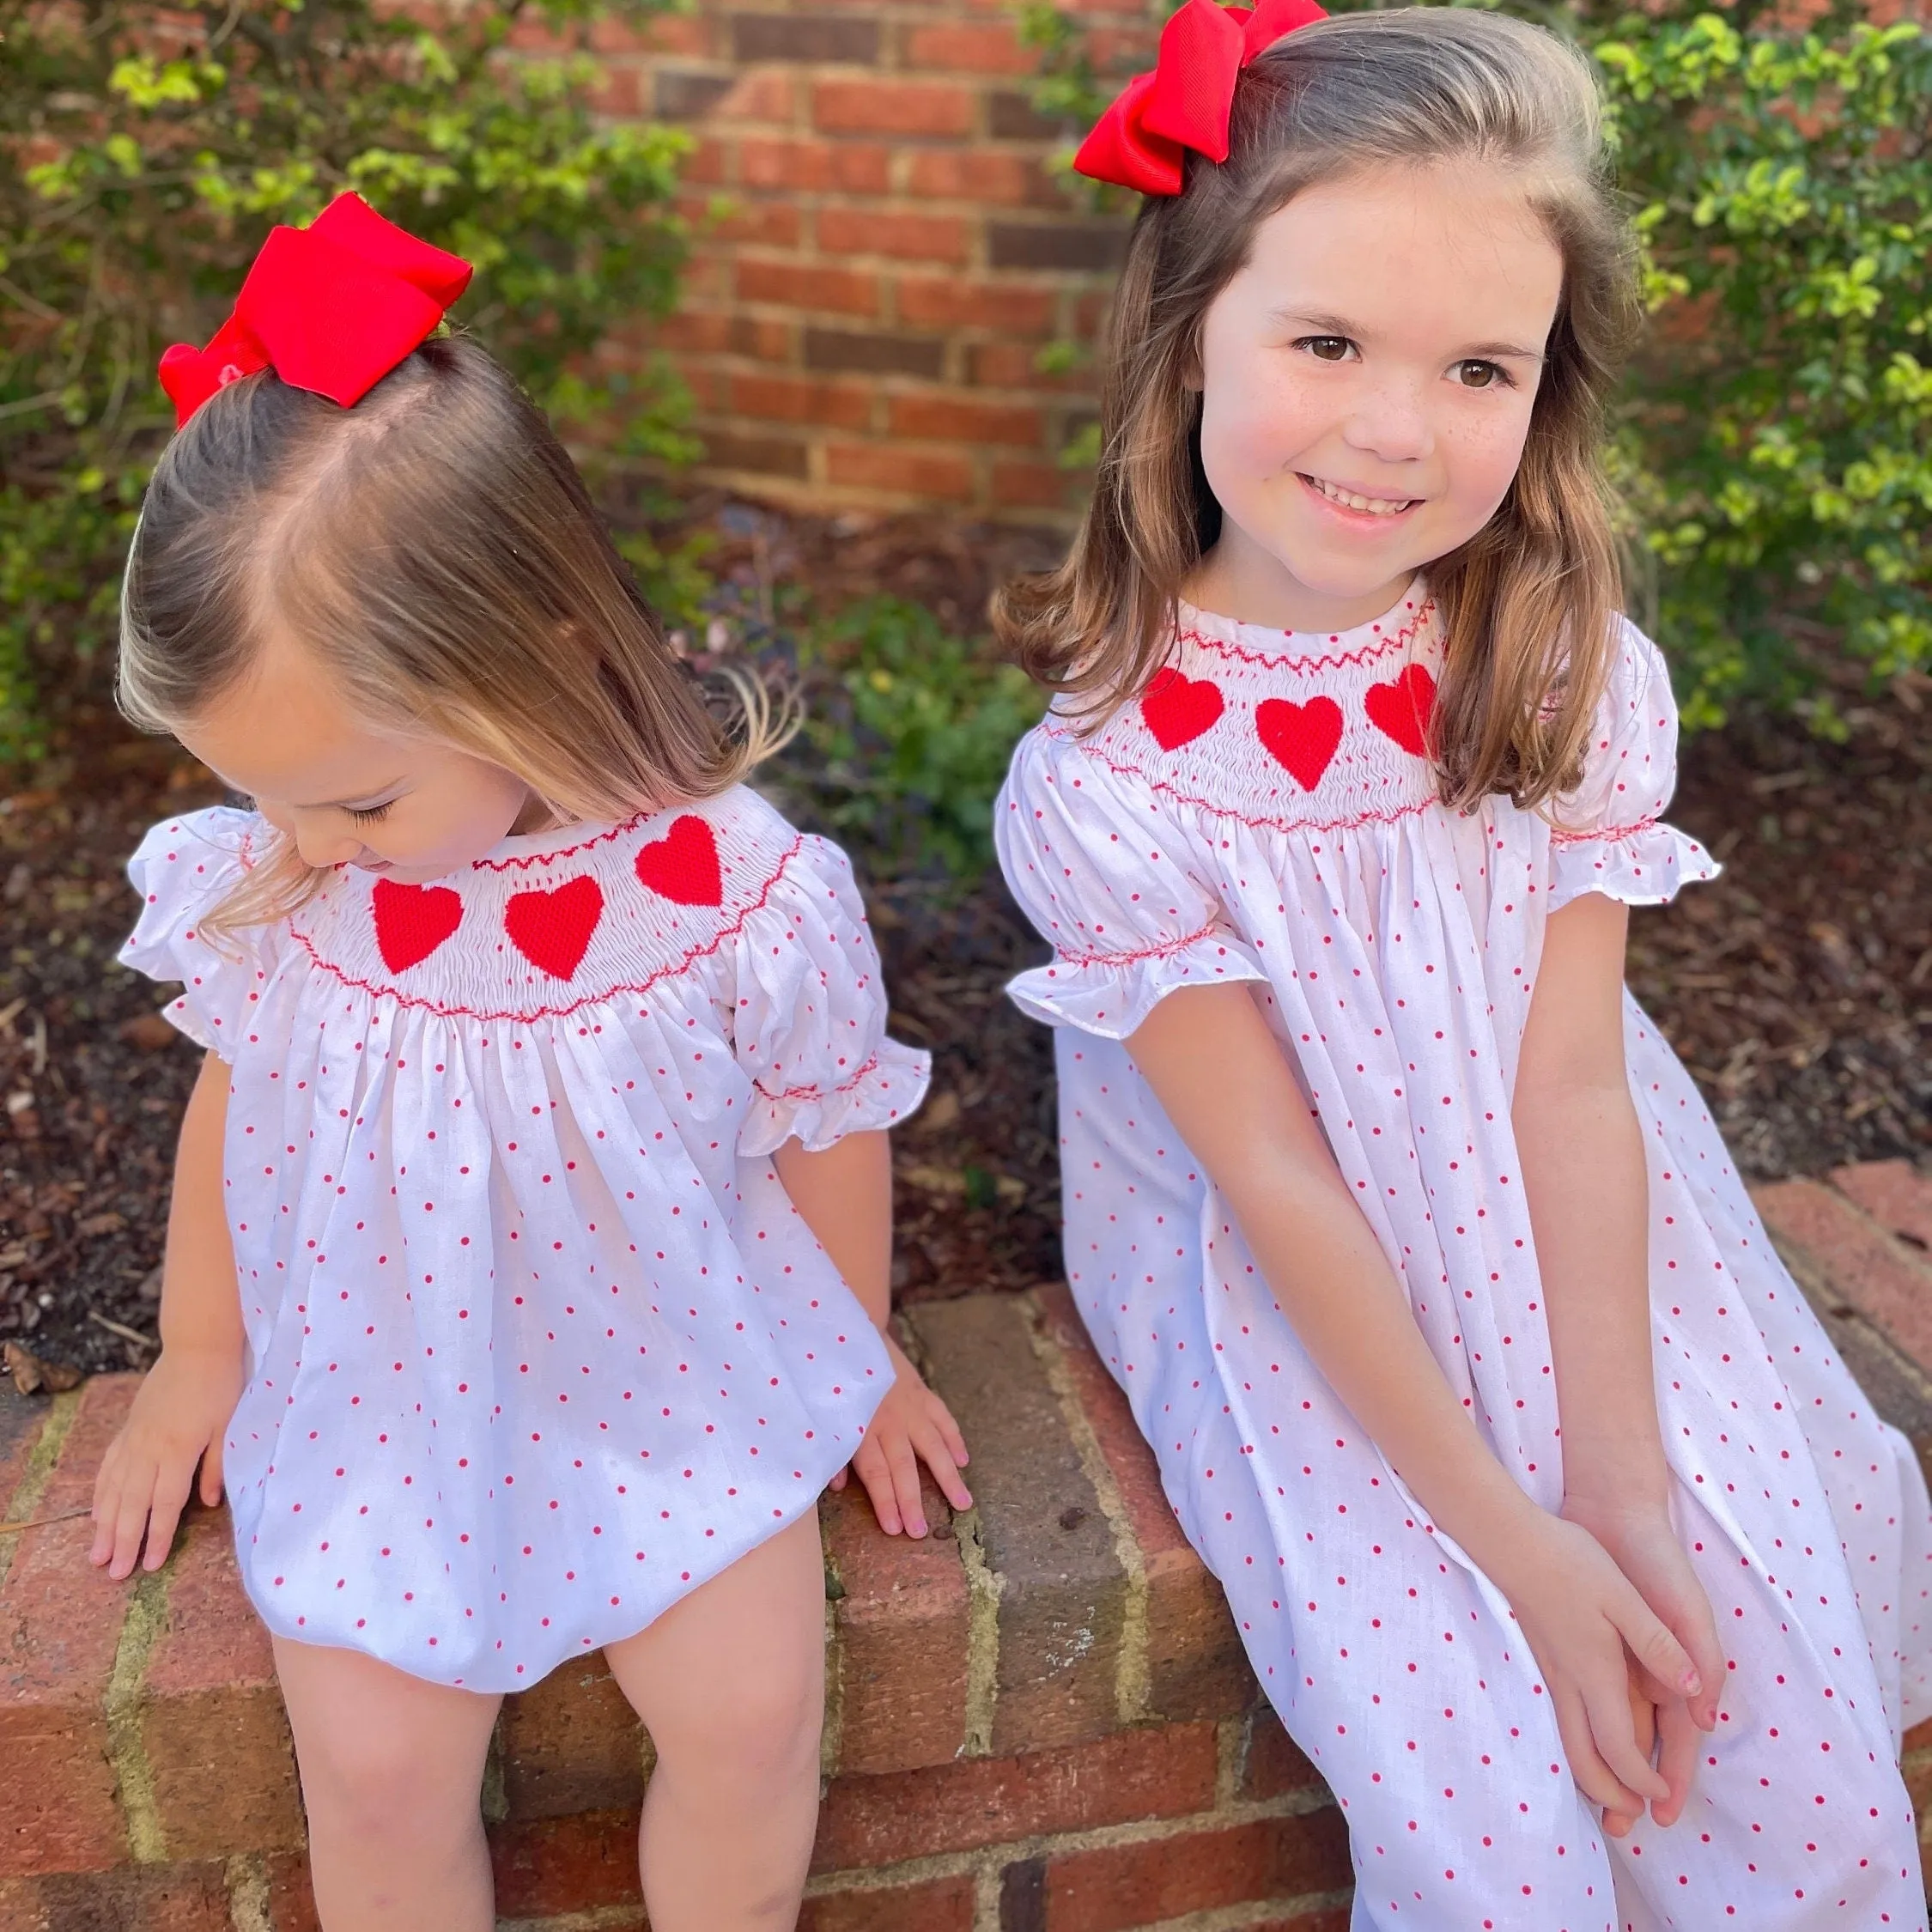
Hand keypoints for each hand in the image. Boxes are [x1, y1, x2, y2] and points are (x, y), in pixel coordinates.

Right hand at [89, 1342, 242, 1580]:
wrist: (197, 1347)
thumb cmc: (221, 1385)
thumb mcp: (229, 1425)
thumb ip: (216, 1465)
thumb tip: (210, 1504)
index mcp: (178, 1449)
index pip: (166, 1503)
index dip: (158, 1536)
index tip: (150, 1565)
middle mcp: (149, 1448)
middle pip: (133, 1504)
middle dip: (124, 1541)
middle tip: (114, 1574)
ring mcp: (134, 1438)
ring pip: (114, 1490)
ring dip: (105, 1525)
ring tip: (97, 1555)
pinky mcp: (128, 1429)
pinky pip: (109, 1467)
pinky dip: (101, 1493)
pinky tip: (96, 1513)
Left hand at [830, 1334, 970, 1537]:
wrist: (852, 1330)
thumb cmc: (834, 1379)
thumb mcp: (825, 1413)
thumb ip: (833, 1449)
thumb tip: (838, 1486)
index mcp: (861, 1428)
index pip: (875, 1472)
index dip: (885, 1501)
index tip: (894, 1529)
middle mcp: (888, 1420)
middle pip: (903, 1467)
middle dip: (912, 1500)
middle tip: (921, 1531)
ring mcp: (909, 1405)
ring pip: (932, 1446)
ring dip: (947, 1476)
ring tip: (962, 1503)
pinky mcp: (921, 1390)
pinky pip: (942, 1416)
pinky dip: (954, 1437)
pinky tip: (963, 1459)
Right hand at [1491, 1510, 1704, 1823]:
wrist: (1510, 1540)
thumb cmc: (1570, 1562)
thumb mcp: (1623, 1598)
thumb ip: (1659, 1646)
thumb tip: (1694, 1692)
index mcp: (1596, 1673)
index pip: (1619, 1748)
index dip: (1641, 1780)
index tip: (1661, 1796)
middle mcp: (1570, 1683)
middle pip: (1585, 1759)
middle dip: (1610, 1794)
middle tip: (1632, 1813)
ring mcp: (1551, 1673)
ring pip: (1566, 1743)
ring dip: (1591, 1776)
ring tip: (1612, 1792)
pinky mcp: (1541, 1659)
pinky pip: (1560, 1721)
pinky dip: (1577, 1747)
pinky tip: (1586, 1741)